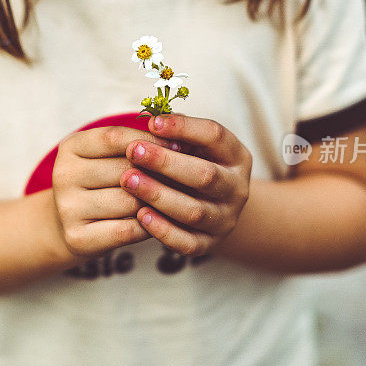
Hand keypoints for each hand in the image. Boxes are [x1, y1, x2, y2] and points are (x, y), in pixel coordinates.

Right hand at [52, 126, 173, 257]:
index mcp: (71, 146)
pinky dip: (148, 226)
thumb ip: (139, 144)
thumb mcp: (112, 155)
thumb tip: (181, 142)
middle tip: (187, 179)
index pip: (116, 138)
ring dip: (156, 202)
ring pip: (129, 201)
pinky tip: (159, 220)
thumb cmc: (104, 182)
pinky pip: (127, 230)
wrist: (74, 222)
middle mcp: (63, 175)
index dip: (151, 142)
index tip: (180, 147)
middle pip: (125, 170)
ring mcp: (67, 208)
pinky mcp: (77, 238)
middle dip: (159, 174)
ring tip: (176, 200)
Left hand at [119, 114, 252, 255]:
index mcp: (236, 156)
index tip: (152, 123)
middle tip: (133, 151)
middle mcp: (237, 188)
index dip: (184, 128)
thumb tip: (152, 121)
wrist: (213, 207)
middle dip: (166, 163)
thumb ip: (177, 133)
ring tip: (128, 181)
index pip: (215, 136)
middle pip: (205, 176)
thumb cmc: (193, 165)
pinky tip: (140, 216)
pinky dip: (164, 230)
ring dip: (159, 195)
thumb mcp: (194, 145)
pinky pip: (188, 243)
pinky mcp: (210, 244)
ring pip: (194, 211)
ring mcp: (225, 219)